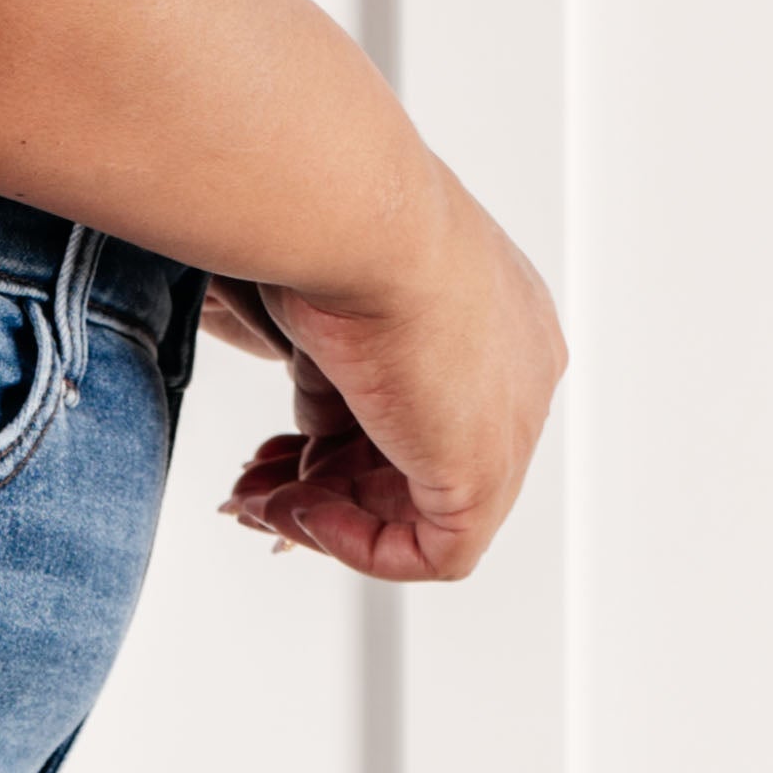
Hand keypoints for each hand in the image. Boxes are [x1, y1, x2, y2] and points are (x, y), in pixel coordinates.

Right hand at [219, 178, 564, 583]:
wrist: (358, 219)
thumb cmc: (341, 231)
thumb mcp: (334, 319)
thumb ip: (333, 390)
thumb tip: (309, 444)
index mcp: (498, 320)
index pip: (424, 414)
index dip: (341, 447)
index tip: (277, 454)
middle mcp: (519, 371)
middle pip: (419, 468)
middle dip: (325, 489)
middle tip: (254, 492)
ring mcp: (512, 422)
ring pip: (420, 514)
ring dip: (326, 519)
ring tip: (260, 503)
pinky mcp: (485, 472)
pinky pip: (433, 552)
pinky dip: (356, 547)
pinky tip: (298, 513)